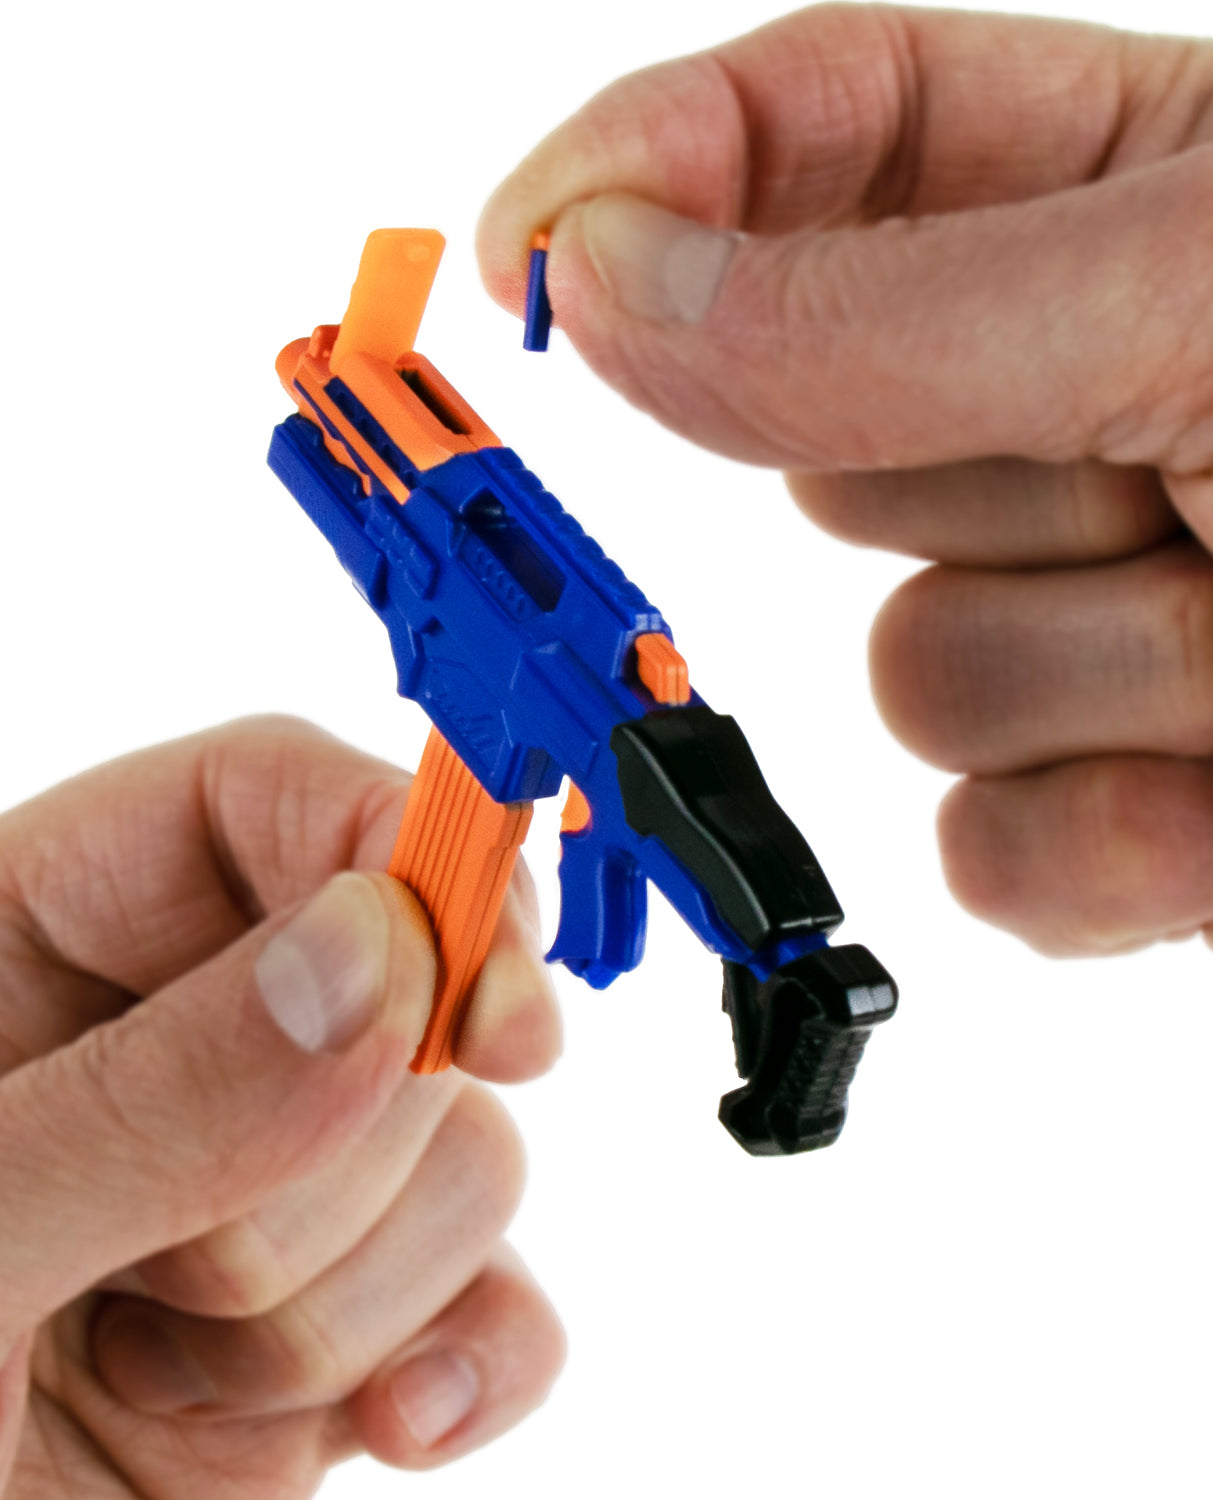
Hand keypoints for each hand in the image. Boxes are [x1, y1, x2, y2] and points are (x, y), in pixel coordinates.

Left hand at [0, 717, 563, 1496]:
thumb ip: (149, 1098)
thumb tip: (380, 953)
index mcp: (37, 944)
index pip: (262, 794)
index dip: (390, 848)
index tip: (477, 987)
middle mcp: (179, 1053)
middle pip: (407, 985)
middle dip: (339, 1147)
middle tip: (167, 1274)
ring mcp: (271, 1202)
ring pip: (470, 1153)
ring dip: (353, 1295)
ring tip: (166, 1379)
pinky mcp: (335, 1347)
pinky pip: (502, 1308)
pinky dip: (475, 1368)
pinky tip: (392, 1426)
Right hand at [478, 3, 1212, 956]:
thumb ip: (880, 304)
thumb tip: (601, 284)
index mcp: (1115, 200)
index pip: (806, 139)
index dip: (642, 180)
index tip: (519, 262)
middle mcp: (1079, 400)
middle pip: (822, 440)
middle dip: (951, 473)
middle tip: (1165, 466)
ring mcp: (1095, 607)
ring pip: (908, 676)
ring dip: (1089, 677)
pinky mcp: (1124, 798)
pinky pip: (983, 847)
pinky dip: (1113, 839)